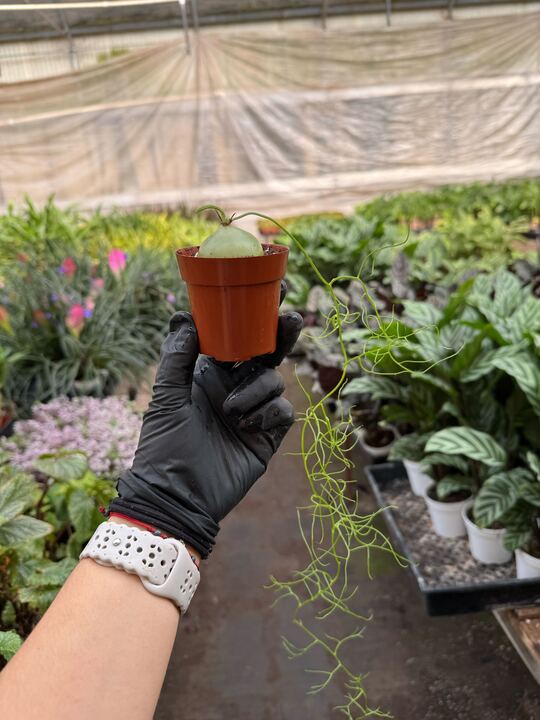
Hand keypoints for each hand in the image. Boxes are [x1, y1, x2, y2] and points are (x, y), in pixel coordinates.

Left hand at [110, 309, 302, 557]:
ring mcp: (252, 413)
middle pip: (267, 354)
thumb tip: (185, 315)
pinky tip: (245, 427)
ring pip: (274, 381)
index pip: (238, 340)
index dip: (252, 320)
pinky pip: (282, 411)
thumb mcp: (165, 397)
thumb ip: (176, 357)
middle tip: (290, 319)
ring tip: (231, 412)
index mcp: (210, 375)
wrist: (177, 497)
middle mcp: (234, 389)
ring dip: (256, 390)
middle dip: (280, 336)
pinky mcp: (266, 437)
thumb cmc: (163, 446)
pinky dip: (266, 413)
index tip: (266, 296)